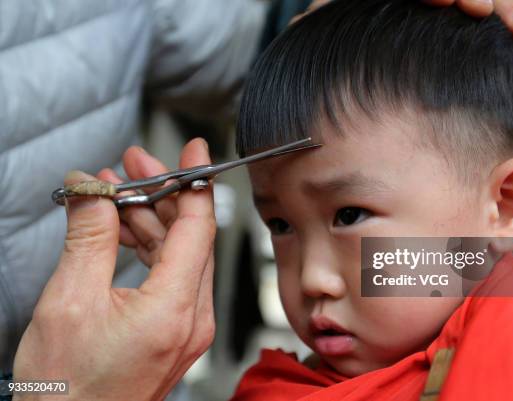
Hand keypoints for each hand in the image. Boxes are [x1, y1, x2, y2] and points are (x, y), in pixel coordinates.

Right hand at [13, 138, 215, 400]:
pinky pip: (171, 276)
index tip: (194, 151)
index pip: (198, 227)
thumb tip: (92, 191)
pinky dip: (150, 248)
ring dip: (151, 220)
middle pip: (191, 236)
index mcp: (174, 309)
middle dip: (162, 194)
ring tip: (114, 196)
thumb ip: (88, 238)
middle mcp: (192, 318)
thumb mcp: (69, 301)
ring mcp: (188, 327)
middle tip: (132, 168)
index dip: (195, 182)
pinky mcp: (176, 332)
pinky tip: (122, 230)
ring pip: (180, 254)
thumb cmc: (68, 389)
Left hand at [294, 0, 512, 40]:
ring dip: (503, 3)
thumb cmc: (346, 19)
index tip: (444, 3)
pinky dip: (508, 12)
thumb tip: (303, 28)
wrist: (364, 13)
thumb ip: (324, 16)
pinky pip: (491, 0)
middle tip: (482, 12)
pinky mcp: (459, 3)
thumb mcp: (333, 13)